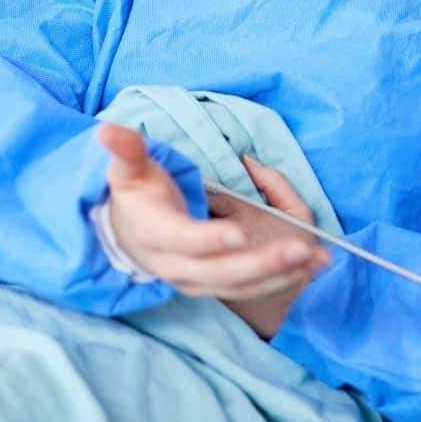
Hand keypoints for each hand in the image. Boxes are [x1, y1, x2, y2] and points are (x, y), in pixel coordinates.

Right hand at [96, 126, 328, 321]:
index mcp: (156, 234)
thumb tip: (107, 130)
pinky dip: (281, 282)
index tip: (238, 233)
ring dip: (279, 275)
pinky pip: (248, 291)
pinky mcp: (213, 287)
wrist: (127, 237)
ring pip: (239, 286)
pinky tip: (310, 269)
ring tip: (314, 259)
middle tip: (299, 248)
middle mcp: (176, 266)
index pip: (183, 241)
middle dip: (260, 263)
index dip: (209, 240)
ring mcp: (195, 282)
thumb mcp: (129, 171)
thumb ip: (126, 151)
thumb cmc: (137, 196)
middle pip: (219, 271)